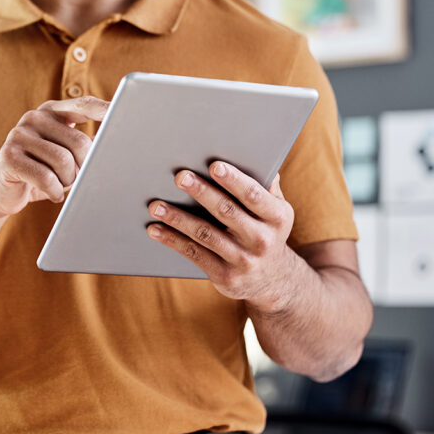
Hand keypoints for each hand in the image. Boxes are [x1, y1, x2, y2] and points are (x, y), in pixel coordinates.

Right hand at [0, 96, 108, 218]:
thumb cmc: (39, 174)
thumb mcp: (62, 155)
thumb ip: (81, 146)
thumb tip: (112, 148)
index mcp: (51, 112)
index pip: (84, 105)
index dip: (106, 109)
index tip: (127, 111)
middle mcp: (34, 117)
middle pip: (80, 143)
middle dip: (83, 168)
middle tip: (73, 179)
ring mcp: (18, 135)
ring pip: (64, 162)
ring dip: (68, 182)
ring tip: (59, 185)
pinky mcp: (8, 157)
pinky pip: (46, 178)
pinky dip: (54, 192)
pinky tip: (50, 194)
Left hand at [147, 161, 297, 312]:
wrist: (273, 280)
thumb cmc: (266, 231)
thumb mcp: (275, 210)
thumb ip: (265, 185)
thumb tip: (253, 153)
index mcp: (278, 217)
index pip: (253, 195)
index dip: (234, 180)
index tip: (214, 165)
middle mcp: (263, 240)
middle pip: (226, 211)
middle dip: (201, 192)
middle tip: (180, 177)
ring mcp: (243, 260)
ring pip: (205, 234)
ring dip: (177, 218)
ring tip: (155, 206)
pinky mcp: (225, 276)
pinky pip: (194, 254)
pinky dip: (172, 240)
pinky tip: (155, 229)